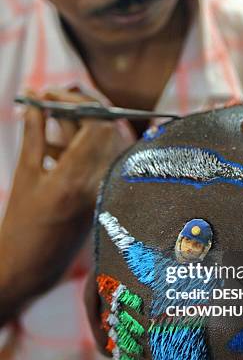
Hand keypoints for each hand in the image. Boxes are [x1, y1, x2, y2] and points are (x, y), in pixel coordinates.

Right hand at [0, 94, 133, 324]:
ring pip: (102, 143)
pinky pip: (99, 159)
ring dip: (78, 126)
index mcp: (75, 177)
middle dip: (80, 109)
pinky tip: (52, 143)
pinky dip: (79, 146)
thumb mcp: (25, 174)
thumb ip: (34, 135)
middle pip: (105, 129)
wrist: (33, 266)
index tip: (53, 93)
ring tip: (46, 117)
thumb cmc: (22, 223)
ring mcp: (103, 189)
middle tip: (52, 100)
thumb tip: (36, 103)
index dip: (79, 101)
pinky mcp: (103, 194)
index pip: (98, 124)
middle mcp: (97, 183)